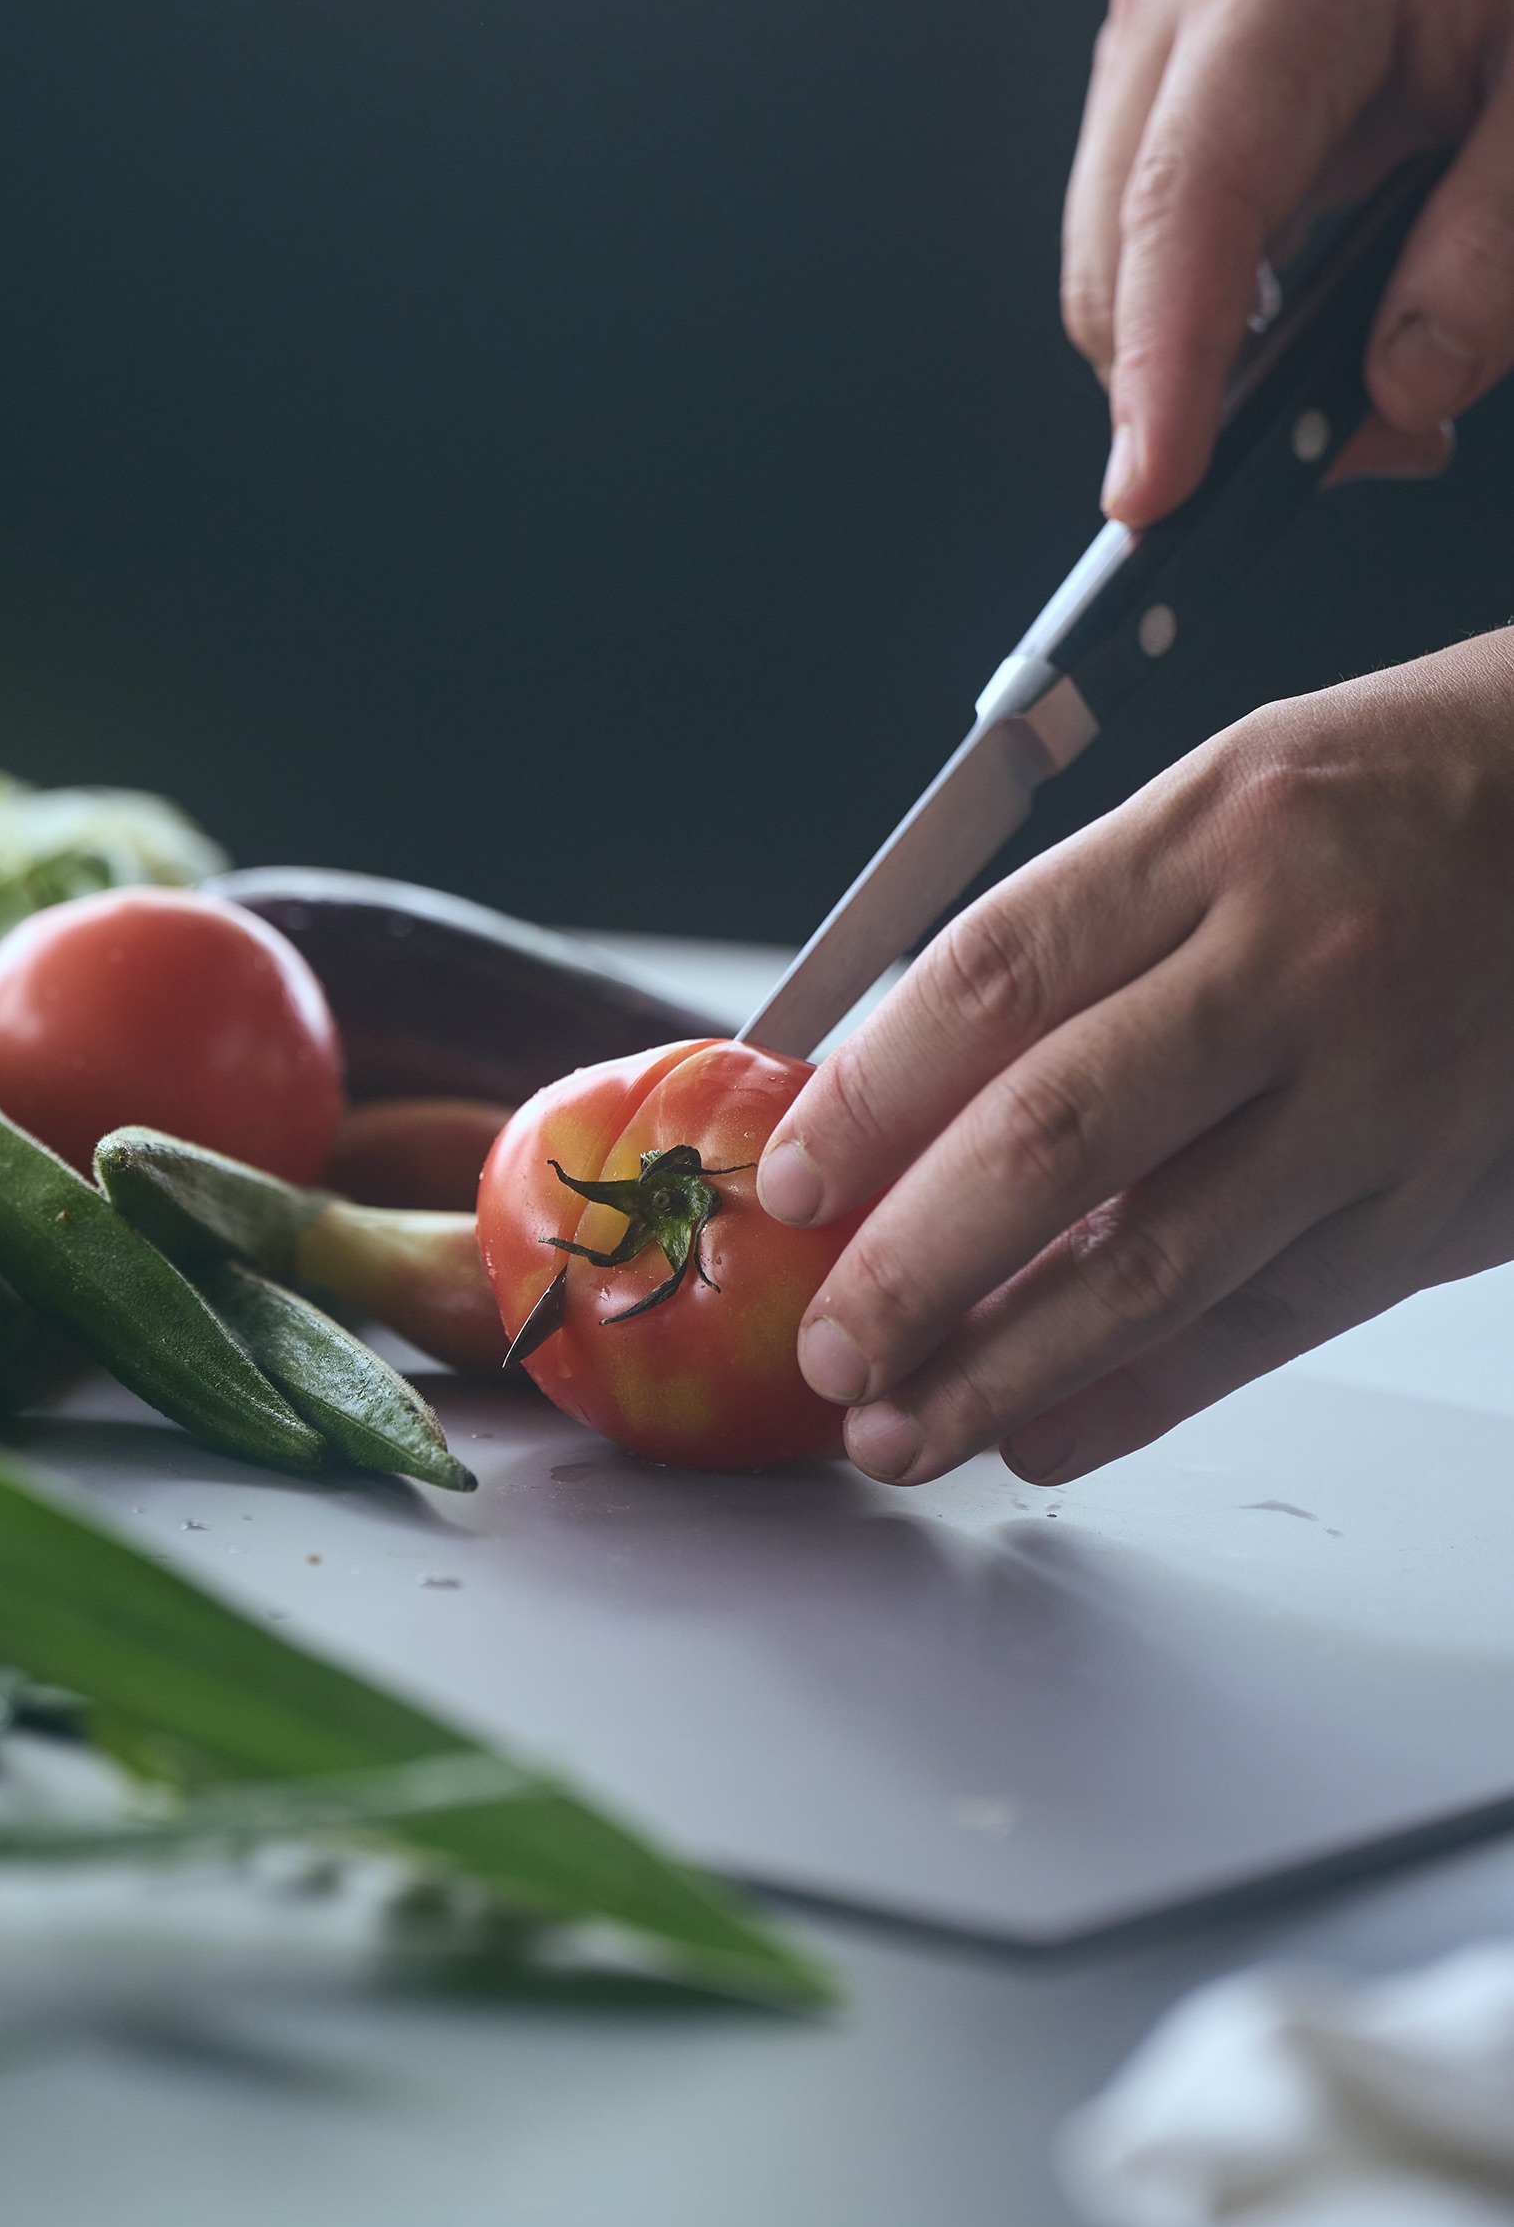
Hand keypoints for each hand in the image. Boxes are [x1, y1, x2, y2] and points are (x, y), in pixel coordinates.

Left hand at [756, 632, 1513, 1485]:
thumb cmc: (1396, 801)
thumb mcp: (1222, 797)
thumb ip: (1073, 936)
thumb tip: (898, 1090)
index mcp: (1219, 835)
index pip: (995, 980)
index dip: (868, 1100)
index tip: (788, 1187)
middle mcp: (1300, 967)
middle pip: (1059, 1140)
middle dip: (914, 1269)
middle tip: (826, 1350)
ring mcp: (1380, 1098)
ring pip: (1159, 1267)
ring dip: (1005, 1368)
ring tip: (901, 1428)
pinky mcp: (1437, 1205)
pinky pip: (1265, 1325)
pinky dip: (1138, 1396)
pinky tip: (1042, 1429)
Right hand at [1064, 0, 1513, 522]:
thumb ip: (1497, 245)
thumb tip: (1399, 388)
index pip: (1185, 201)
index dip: (1163, 366)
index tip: (1155, 495)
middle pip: (1118, 261)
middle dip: (1207, 396)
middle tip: (1379, 446)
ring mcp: (1149, 36)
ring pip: (1115, 272)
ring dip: (1213, 366)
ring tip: (1370, 381)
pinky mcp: (1150, 83)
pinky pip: (1143, 246)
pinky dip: (1213, 321)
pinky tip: (1315, 322)